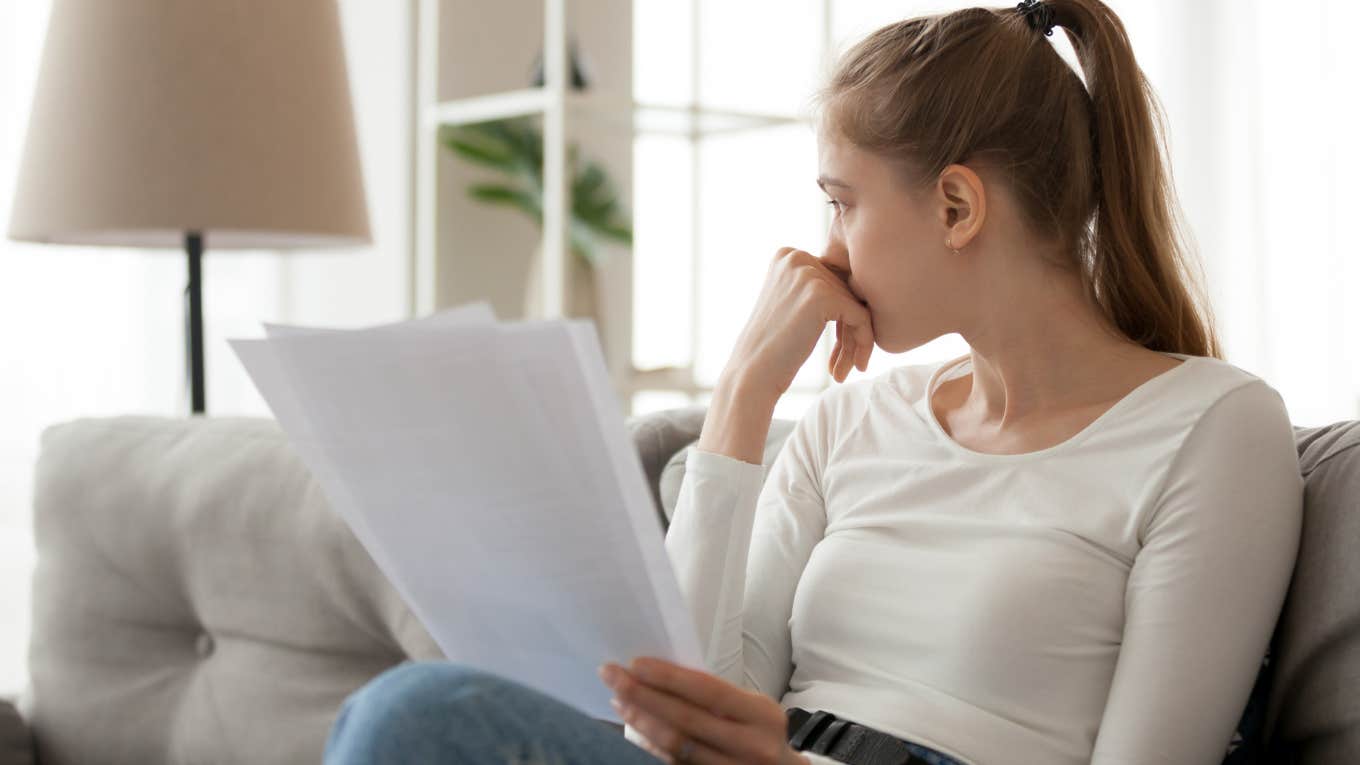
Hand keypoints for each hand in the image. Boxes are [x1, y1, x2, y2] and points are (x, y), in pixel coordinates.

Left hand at [599, 657, 809, 764]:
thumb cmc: (758, 733)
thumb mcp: (752, 709)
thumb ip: (716, 697)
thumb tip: (661, 675)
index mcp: (762, 716)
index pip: (708, 691)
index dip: (669, 677)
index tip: (635, 663)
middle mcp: (751, 746)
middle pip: (686, 719)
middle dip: (643, 695)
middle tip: (613, 676)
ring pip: (676, 746)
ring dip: (642, 721)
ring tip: (619, 701)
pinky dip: (652, 748)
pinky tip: (636, 731)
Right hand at [724, 247, 873, 400]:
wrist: (751, 375)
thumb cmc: (772, 348)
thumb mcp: (790, 303)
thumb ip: (818, 286)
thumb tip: (862, 280)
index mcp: (787, 255)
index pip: (835, 278)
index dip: (841, 314)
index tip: (840, 348)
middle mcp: (796, 257)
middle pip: (847, 290)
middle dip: (850, 330)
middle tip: (844, 365)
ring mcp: (808, 274)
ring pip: (857, 305)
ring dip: (856, 341)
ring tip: (845, 369)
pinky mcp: (821, 295)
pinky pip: (862, 317)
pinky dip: (863, 343)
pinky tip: (853, 368)